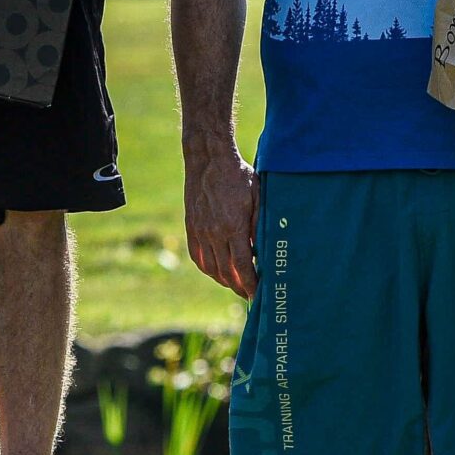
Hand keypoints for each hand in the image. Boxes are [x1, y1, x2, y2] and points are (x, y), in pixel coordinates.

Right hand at [184, 147, 259, 297]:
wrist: (209, 160)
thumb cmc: (239, 176)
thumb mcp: (257, 197)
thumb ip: (259, 226)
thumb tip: (263, 252)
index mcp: (233, 226)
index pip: (242, 266)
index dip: (250, 283)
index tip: (257, 294)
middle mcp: (214, 232)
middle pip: (225, 272)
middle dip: (238, 287)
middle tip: (248, 294)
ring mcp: (200, 231)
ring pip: (210, 268)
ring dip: (223, 280)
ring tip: (235, 284)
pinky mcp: (191, 226)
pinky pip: (197, 256)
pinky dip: (207, 268)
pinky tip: (217, 271)